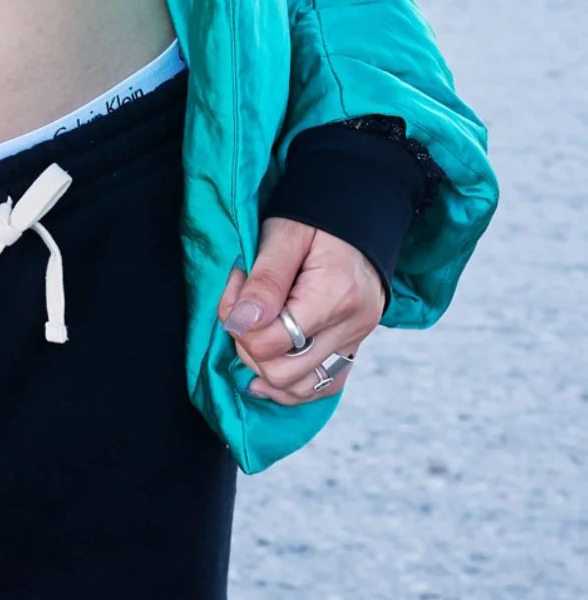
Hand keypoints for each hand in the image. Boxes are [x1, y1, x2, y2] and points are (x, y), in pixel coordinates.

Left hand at [218, 216, 382, 406]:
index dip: (240, 322)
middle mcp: (351, 326)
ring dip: (266, 366)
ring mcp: (356, 339)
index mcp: (334, 295)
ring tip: (256, 330)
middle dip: (249, 346)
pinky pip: (324, 385)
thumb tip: (240, 324)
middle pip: (283, 372)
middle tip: (244, 306)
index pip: (271, 343)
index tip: (237, 283)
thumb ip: (263, 281)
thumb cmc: (318, 215)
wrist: (361, 212)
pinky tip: (268, 370)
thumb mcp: (284, 233)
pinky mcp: (355, 344)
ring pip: (302, 387)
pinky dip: (292, 383)